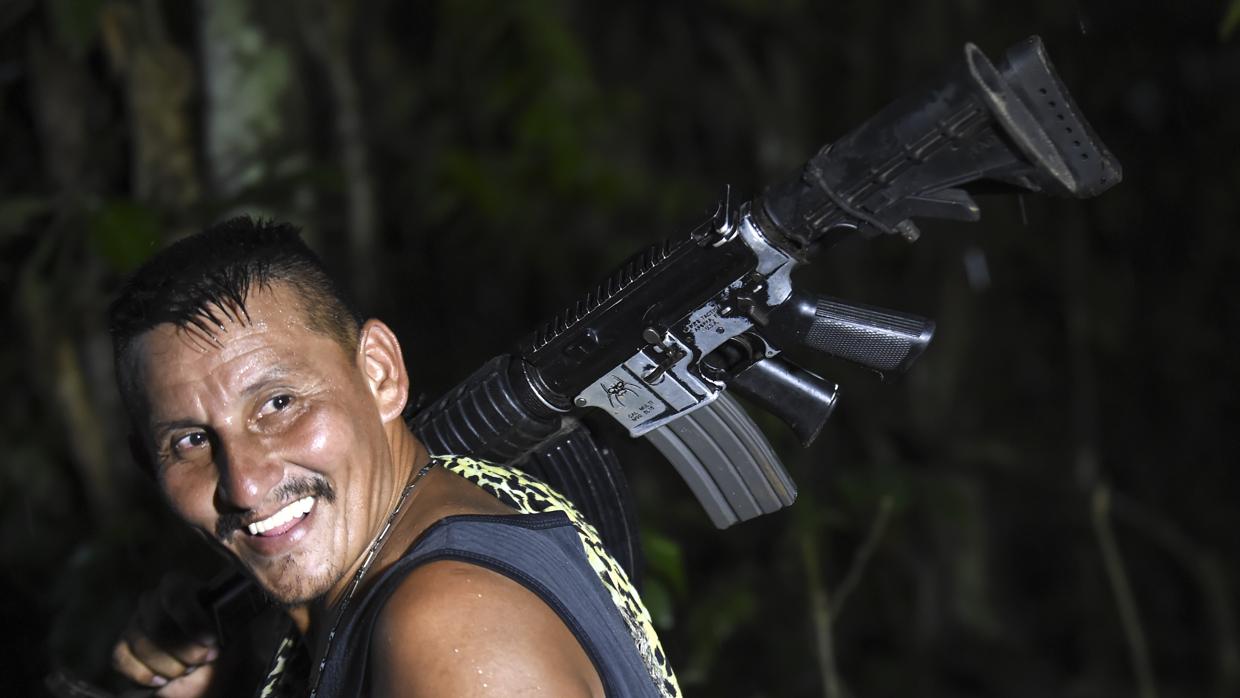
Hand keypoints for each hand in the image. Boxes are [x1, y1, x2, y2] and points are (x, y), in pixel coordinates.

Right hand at [111, 572, 218, 696]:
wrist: (207, 679)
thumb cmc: (224, 654)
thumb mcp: (234, 638)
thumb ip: (225, 625)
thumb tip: (222, 616)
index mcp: (186, 589)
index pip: (177, 592)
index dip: (191, 618)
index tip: (211, 643)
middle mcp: (156, 600)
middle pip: (157, 621)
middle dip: (182, 648)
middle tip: (201, 661)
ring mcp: (136, 622)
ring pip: (139, 641)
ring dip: (167, 664)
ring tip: (186, 671)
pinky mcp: (122, 647)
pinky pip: (120, 657)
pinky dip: (142, 673)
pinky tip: (161, 680)